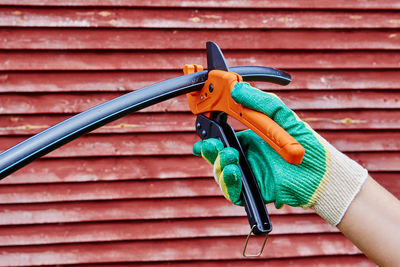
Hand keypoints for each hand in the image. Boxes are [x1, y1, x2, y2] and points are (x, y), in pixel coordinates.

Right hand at [193, 82, 367, 224]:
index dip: (211, 135)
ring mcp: (250, 176)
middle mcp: (247, 158)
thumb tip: (238, 89)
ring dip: (219, 164)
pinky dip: (228, 183)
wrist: (326, 174)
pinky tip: (233, 171)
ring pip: (221, 173)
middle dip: (209, 150)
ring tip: (230, 156)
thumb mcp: (285, 117)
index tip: (204, 127)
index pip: (223, 138)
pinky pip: (233, 192)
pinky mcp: (255, 192)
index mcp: (251, 141)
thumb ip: (262, 102)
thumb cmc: (309, 145)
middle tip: (210, 144)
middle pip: (217, 156)